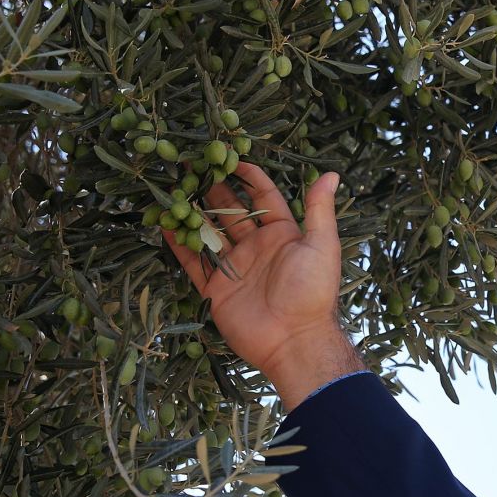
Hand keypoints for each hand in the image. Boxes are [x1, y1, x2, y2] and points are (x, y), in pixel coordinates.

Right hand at [160, 162, 343, 375]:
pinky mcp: (217, 289)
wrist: (294, 341)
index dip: (248, 176)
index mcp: (283, 234)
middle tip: (192, 166)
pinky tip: (165, 225)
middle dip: (213, 189)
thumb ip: (319, 209)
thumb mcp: (321, 245)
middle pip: (231, 211)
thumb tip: (331, 173)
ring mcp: (236, 267)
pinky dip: (180, 245)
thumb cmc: (313, 292)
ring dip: (193, 213)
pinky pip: (195, 263)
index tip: (230, 155)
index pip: (263, 196)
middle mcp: (257, 247)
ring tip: (173, 188)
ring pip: (209, 233)